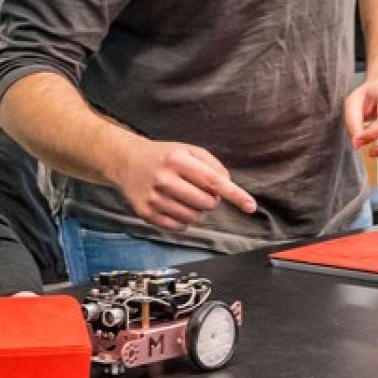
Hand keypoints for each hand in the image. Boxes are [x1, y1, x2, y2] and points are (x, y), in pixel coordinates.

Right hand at [109, 137, 256, 231]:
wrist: (126, 162)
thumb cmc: (164, 156)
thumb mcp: (188, 150)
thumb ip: (212, 165)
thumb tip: (227, 186)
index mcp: (177, 160)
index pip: (213, 181)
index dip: (234, 194)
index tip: (250, 206)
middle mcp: (164, 179)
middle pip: (207, 203)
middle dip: (210, 200)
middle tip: (198, 190)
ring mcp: (154, 198)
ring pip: (194, 218)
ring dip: (197, 211)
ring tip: (184, 197)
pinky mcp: (146, 213)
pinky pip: (179, 227)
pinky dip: (183, 220)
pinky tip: (174, 206)